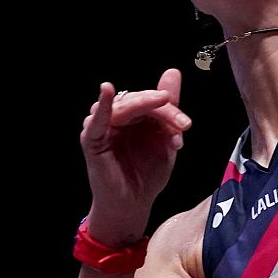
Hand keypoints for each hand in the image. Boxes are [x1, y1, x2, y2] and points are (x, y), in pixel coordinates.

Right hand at [78, 68, 191, 244]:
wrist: (133, 205)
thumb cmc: (146, 175)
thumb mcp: (165, 140)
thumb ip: (168, 108)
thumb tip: (172, 72)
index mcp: (133, 116)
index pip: (150, 100)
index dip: (170, 110)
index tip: (185, 126)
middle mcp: (116, 117)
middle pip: (138, 100)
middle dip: (163, 110)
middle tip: (181, 125)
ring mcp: (102, 127)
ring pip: (123, 106)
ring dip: (145, 109)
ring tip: (167, 127)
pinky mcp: (92, 139)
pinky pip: (96, 120)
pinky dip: (102, 105)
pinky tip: (106, 91)